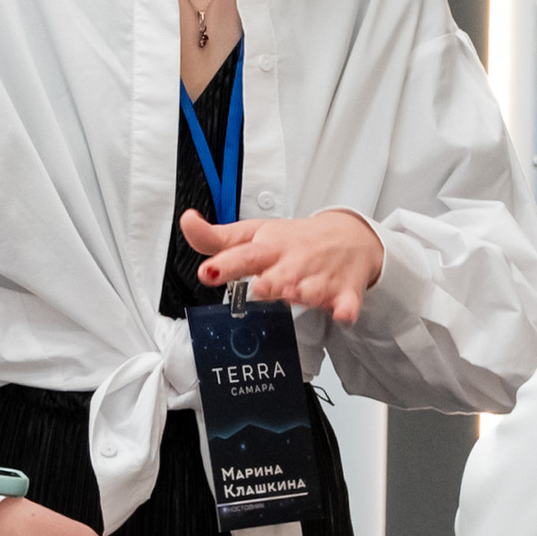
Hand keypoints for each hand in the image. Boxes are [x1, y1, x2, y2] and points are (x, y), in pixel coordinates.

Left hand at [180, 207, 383, 324]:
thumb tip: (187, 222)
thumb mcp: (255, 233)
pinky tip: (341, 312)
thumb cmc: (295, 239)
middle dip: (267, 284)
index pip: (242, 255)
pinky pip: (345, 305)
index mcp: (267, 248)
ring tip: (295, 293)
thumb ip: (217, 238)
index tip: (209, 272)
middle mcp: (292, 263)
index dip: (224, 265)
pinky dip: (344, 310)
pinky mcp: (344, 292)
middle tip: (260, 287)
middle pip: (275, 279)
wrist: (349, 236)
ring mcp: (319, 278)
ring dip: (300, 296)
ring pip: (306, 293)